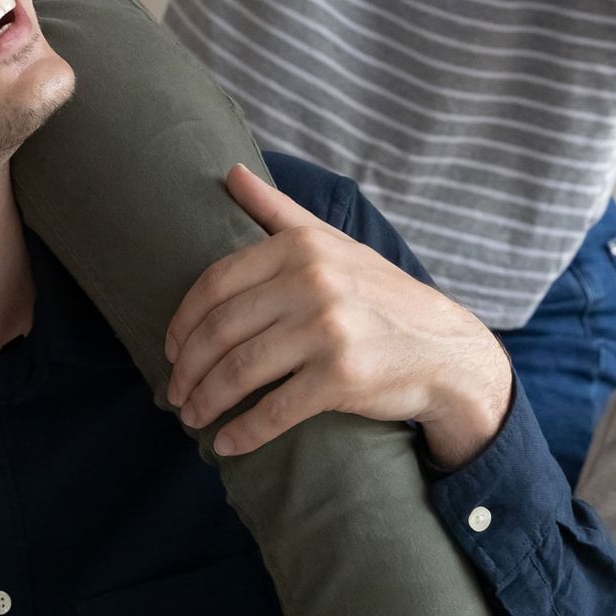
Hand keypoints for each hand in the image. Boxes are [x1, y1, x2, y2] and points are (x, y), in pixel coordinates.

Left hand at [163, 165, 511, 469]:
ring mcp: (326, 329)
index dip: (184, 320)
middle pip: (222, 329)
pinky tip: (225, 444)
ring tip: (190, 416)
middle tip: (174, 391)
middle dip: (188, 366)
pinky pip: (276, 410)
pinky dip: (243, 432)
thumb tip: (231, 171)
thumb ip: (277, 210)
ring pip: (240, 370)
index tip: (171, 348)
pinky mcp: (342, 377)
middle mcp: (311, 282)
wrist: (444, 349)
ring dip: (206, 400)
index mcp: (299, 247)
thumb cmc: (378, 295)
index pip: (216, 283)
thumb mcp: (330, 241)